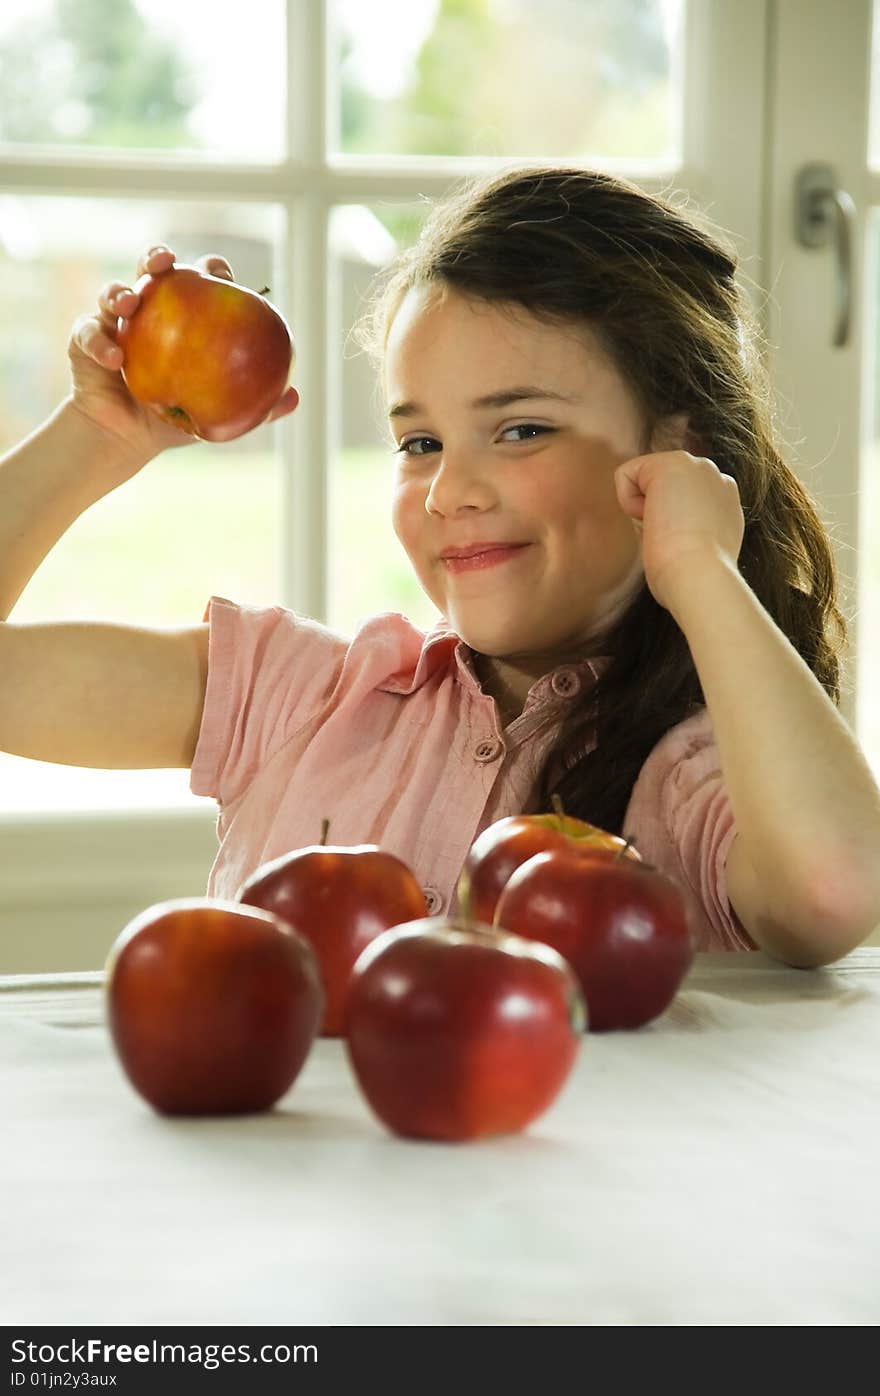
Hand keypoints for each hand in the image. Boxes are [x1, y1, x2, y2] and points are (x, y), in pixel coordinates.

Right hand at [67, 245, 299, 477]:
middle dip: (159, 257)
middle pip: (154, 271)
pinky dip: (98, 342)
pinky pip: (88, 333)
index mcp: (183, 317)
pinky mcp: (85, 338)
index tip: (221, 274)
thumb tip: (295, 397)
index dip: (211, 270)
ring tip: (129, 305)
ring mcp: (115, 321)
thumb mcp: (219, 415)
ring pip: (114, 291)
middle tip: (167, 264)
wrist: (125, 439)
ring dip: (120, 292)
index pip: (200, 282)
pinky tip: (112, 357)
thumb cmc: (174, 420)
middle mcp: (149, 310)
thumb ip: (257, 406)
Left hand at [614, 449, 744, 613]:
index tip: (685, 548)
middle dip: (655, 516)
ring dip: (644, 512)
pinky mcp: (673, 461)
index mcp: (724, 501)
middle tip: (675, 541)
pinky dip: (628, 502)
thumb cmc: (693, 580)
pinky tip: (655, 519)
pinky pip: (625, 475)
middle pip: (657, 490)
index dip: (667, 527)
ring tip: (667, 532)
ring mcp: (698, 466)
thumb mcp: (694, 551)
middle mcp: (715, 477)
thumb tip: (656, 526)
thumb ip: (681, 529)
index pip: (677, 501)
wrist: (702, 577)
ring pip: (642, 482)